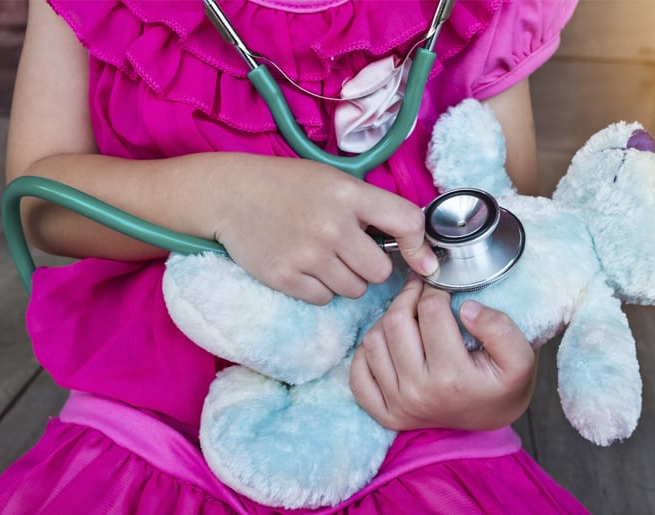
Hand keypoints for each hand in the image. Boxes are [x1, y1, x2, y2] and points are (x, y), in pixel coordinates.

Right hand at [210, 156, 437, 304]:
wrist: (231, 194)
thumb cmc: (289, 186)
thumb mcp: (334, 181)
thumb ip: (373, 207)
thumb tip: (418, 247)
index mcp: (349, 194)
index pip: (407, 223)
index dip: (421, 246)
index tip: (423, 261)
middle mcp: (332, 225)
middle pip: (381, 271)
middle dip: (372, 268)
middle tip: (352, 253)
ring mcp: (307, 254)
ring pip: (354, 290)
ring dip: (347, 280)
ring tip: (325, 258)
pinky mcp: (284, 276)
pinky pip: (324, 299)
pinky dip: (320, 289)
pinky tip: (305, 267)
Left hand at [349, 278, 535, 430]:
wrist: (492, 419)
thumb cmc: (502, 384)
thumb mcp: (521, 358)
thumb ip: (501, 328)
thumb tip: (466, 309)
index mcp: (452, 378)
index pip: (430, 312)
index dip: (436, 290)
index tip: (442, 288)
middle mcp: (418, 393)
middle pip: (395, 322)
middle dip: (408, 297)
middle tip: (421, 293)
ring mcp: (397, 405)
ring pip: (372, 342)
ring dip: (388, 321)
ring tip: (409, 318)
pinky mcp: (384, 413)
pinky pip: (357, 374)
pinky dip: (367, 354)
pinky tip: (389, 344)